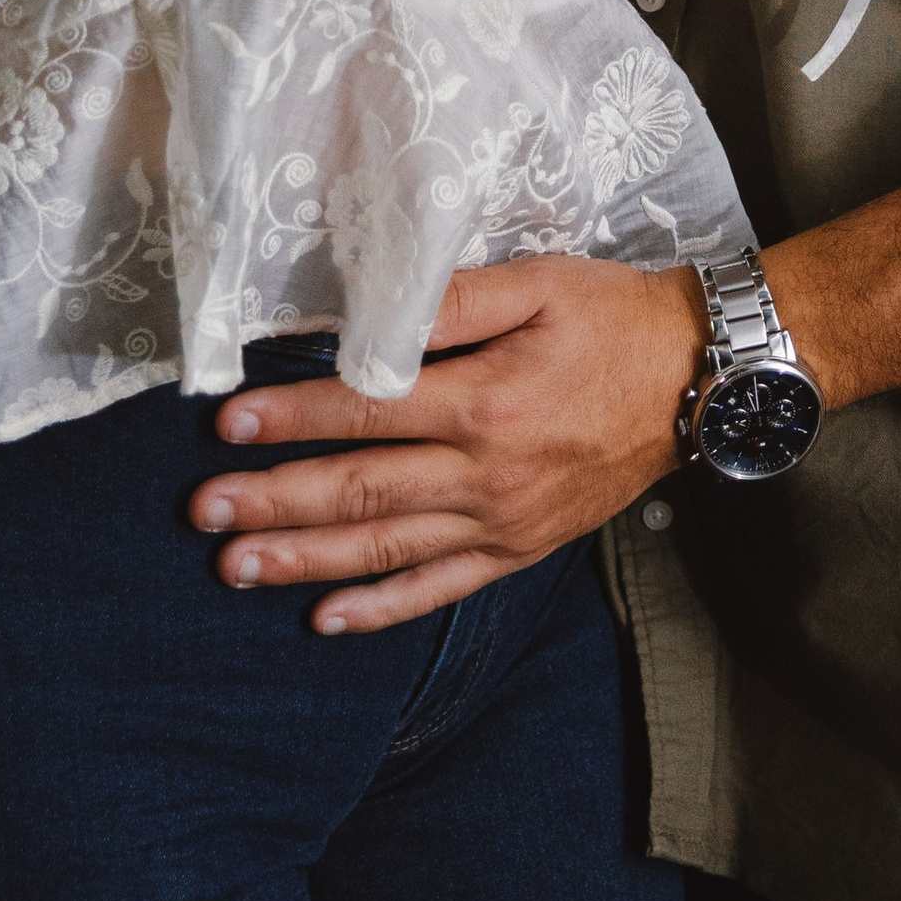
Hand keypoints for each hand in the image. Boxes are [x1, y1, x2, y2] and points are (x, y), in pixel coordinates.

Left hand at [188, 255, 704, 635]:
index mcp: (484, 401)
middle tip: (203, 511)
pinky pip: (440, 588)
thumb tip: (370, 313)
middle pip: (361, 491)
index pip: (365, 412)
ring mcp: (502, 521)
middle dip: (273, 501)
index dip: (292, 418)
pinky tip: (326, 618)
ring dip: (305, 560)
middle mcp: (486, 473)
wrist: (697, 380)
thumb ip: (452, 298)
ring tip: (236, 567)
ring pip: (386, 548)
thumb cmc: (612, 317)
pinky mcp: (520, 549)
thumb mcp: (538, 282)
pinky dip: (381, 609)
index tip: (227, 424)